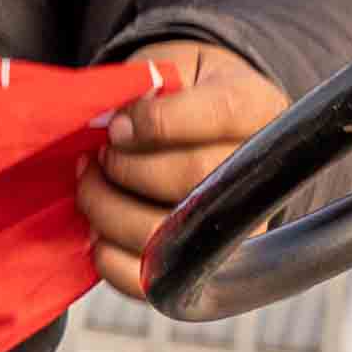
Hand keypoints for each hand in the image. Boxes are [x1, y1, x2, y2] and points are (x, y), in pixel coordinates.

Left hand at [74, 42, 286, 301]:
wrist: (199, 123)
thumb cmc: (180, 92)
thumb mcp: (172, 68)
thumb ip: (148, 89)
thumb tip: (108, 123)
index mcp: (257, 106)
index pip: (220, 113)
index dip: (159, 122)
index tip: (116, 127)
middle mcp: (262, 171)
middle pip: (195, 177)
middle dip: (127, 169)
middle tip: (95, 158)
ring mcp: (241, 227)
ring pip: (174, 234)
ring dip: (111, 212)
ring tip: (89, 187)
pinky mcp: (209, 270)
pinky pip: (161, 284)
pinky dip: (114, 262)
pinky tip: (96, 234)